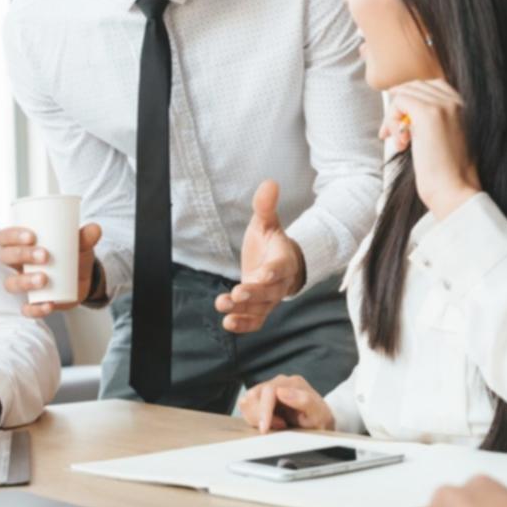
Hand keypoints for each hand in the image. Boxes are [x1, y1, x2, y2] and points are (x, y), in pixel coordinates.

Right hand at [0, 222, 102, 317]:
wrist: (81, 278)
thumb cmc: (72, 254)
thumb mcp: (79, 244)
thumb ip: (86, 237)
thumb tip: (95, 229)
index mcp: (20, 244)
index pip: (4, 237)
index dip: (12, 236)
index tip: (32, 236)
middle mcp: (15, 264)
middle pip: (5, 258)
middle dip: (22, 255)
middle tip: (44, 255)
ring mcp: (22, 283)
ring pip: (11, 283)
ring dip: (25, 281)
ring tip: (44, 279)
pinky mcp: (32, 302)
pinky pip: (26, 309)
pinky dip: (34, 309)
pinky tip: (49, 304)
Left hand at [216, 180, 306, 333]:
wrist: (282, 265)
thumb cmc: (272, 242)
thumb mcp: (267, 222)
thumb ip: (265, 206)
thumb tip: (269, 182)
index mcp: (282, 260)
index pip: (280, 267)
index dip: (272, 271)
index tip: (262, 274)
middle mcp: (279, 283)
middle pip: (270, 291)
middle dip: (254, 293)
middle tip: (237, 293)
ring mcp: (270, 299)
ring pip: (261, 308)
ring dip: (243, 310)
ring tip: (223, 306)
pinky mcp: (260, 309)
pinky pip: (255, 321)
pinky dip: (243, 325)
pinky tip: (227, 323)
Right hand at [237, 374, 334, 433]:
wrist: (319, 422)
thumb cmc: (319, 419)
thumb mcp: (319, 414)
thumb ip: (304, 401)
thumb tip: (282, 392)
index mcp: (292, 383)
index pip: (269, 391)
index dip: (263, 410)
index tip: (264, 428)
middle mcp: (278, 383)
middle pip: (254, 395)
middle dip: (261, 416)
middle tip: (281, 425)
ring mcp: (268, 389)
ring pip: (247, 401)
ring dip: (257, 417)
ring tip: (277, 423)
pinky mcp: (261, 399)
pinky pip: (246, 407)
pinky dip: (253, 418)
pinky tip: (269, 422)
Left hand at [383, 80, 480, 218]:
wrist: (454, 191)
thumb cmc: (447, 175)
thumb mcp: (443, 140)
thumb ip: (430, 122)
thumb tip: (403, 113)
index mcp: (463, 106)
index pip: (429, 86)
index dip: (409, 102)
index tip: (401, 128)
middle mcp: (456, 101)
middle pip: (414, 86)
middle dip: (397, 108)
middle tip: (390, 134)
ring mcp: (443, 105)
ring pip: (404, 93)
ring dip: (393, 117)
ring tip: (400, 142)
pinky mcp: (428, 113)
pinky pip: (399, 102)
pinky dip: (392, 121)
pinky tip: (402, 144)